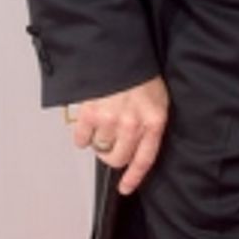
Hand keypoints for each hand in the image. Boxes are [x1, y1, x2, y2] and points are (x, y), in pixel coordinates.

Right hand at [72, 76, 169, 193]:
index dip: (133, 177)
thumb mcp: (156, 99)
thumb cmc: (139, 74)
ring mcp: (110, 120)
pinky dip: (81, 136)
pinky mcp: (90, 113)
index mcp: (153, 121)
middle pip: (118, 158)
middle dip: (113, 154)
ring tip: (102, 124)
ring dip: (99, 141)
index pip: (144, 159)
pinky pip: (81, 139)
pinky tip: (87, 124)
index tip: (125, 188)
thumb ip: (149, 122)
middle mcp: (133, 124)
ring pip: (100, 149)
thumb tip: (138, 145)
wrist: (119, 51)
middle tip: (111, 143)